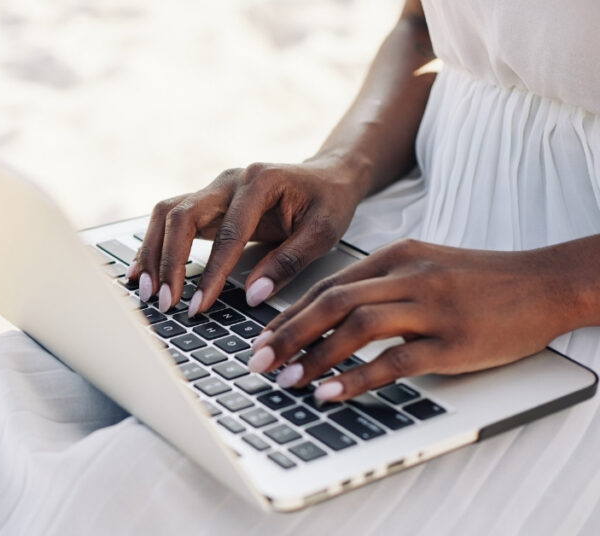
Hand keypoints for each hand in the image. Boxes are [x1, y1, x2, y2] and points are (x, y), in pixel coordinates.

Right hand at [129, 157, 367, 315]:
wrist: (327, 178)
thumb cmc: (328, 203)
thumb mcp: (323, 233)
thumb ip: (288, 263)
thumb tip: (252, 296)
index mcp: (260, 181)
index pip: (227, 233)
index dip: (210, 273)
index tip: (199, 305)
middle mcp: (229, 181)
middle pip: (181, 215)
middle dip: (168, 261)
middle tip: (165, 300)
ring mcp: (213, 189)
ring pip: (166, 214)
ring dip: (153, 253)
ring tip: (146, 290)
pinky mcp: (206, 203)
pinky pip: (169, 220)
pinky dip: (154, 246)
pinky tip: (142, 271)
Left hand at [250, 239, 576, 400]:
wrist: (547, 283)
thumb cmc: (481, 281)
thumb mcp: (426, 266)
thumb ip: (381, 284)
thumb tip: (330, 315)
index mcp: (396, 256)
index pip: (329, 285)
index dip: (290, 314)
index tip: (262, 339)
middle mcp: (409, 276)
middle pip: (333, 302)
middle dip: (288, 333)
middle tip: (258, 361)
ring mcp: (432, 307)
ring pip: (358, 326)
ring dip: (315, 355)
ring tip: (286, 379)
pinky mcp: (454, 341)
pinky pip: (396, 360)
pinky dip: (357, 377)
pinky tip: (330, 392)